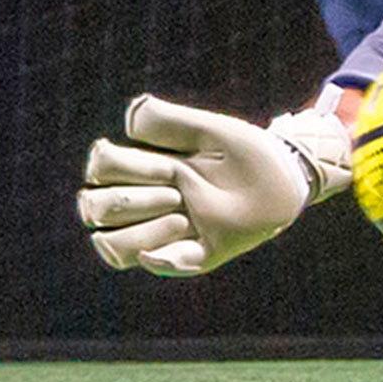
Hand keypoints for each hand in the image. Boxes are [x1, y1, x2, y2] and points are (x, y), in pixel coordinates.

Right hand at [78, 95, 337, 276]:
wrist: (287, 177)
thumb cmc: (246, 151)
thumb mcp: (211, 131)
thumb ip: (170, 121)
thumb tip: (130, 116)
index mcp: (143, 171)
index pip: (99, 170)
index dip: (125, 166)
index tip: (168, 163)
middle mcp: (146, 204)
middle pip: (95, 208)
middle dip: (134, 197)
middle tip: (178, 189)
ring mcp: (166, 233)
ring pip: (111, 246)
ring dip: (143, 230)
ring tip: (183, 215)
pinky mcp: (194, 255)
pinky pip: (160, 265)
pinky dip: (161, 258)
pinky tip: (184, 235)